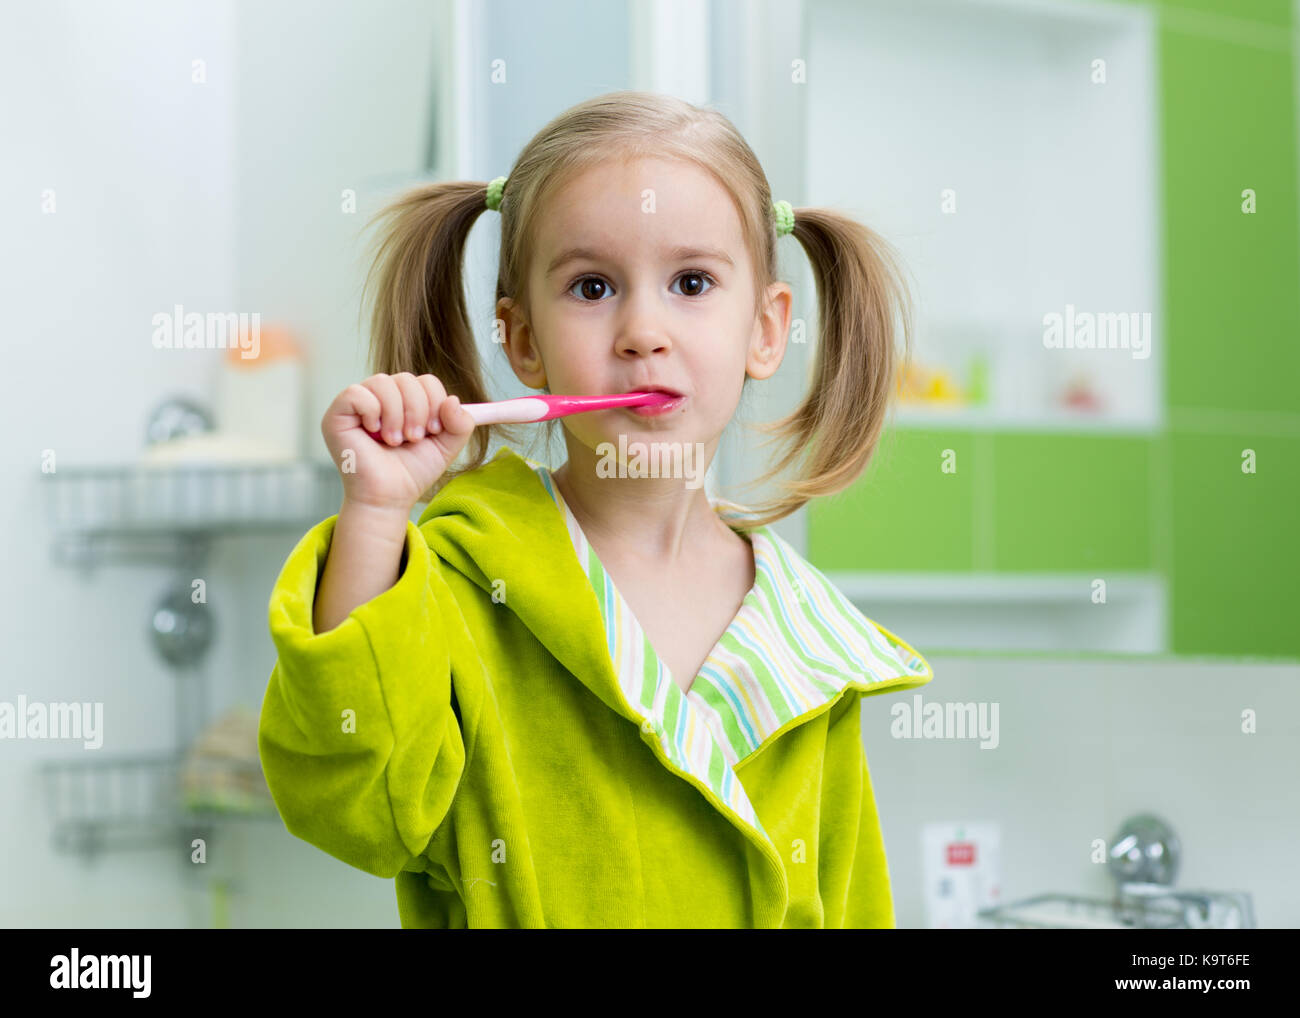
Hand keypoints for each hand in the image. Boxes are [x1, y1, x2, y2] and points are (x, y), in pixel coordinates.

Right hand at [321, 372, 475, 513]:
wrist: (389, 498)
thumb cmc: (411, 472)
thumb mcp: (446, 447)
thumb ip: (461, 424)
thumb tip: (453, 400)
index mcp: (404, 401)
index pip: (425, 380)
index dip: (434, 401)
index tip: (434, 429)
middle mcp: (380, 397)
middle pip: (406, 378)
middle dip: (416, 410)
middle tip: (413, 438)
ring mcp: (357, 404)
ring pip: (382, 382)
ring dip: (395, 414)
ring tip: (394, 440)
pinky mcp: (337, 414)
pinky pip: (355, 393)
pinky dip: (371, 411)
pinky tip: (373, 432)